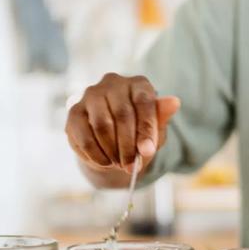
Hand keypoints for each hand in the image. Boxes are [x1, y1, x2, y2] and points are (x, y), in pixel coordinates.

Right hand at [65, 73, 179, 172]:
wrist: (113, 143)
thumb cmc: (138, 132)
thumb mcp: (155, 129)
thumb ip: (161, 117)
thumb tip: (174, 102)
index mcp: (138, 83)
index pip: (144, 102)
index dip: (146, 129)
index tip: (148, 151)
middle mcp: (113, 83)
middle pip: (122, 114)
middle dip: (128, 145)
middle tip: (132, 166)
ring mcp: (91, 95)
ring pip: (102, 125)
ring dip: (112, 150)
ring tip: (120, 164)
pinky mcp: (74, 112)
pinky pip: (84, 135)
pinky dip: (96, 154)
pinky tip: (105, 162)